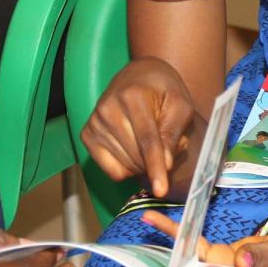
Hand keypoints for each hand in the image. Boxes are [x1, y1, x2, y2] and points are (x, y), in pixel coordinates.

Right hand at [81, 57, 196, 196]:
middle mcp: (108, 109)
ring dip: (144, 165)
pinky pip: (111, 170)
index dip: (156, 167)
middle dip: (157, 162)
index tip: (162, 190)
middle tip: (169, 144)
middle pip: (136, 156)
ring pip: (125, 166)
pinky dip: (128, 169)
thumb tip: (165, 165)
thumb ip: (173, 133)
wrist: (138, 76)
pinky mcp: (87, 135)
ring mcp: (94, 122)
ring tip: (152, 142)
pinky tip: (135, 151)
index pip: (147, 140)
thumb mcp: (180, 105)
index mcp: (133, 96)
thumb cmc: (163, 90)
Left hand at [141, 211, 267, 266]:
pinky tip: (175, 229)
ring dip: (176, 246)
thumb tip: (241, 262)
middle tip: (150, 222)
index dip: (189, 262)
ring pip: (196, 266)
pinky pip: (204, 258)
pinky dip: (189, 244)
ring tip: (154, 220)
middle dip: (172, 252)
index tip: (173, 243)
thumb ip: (264, 256)